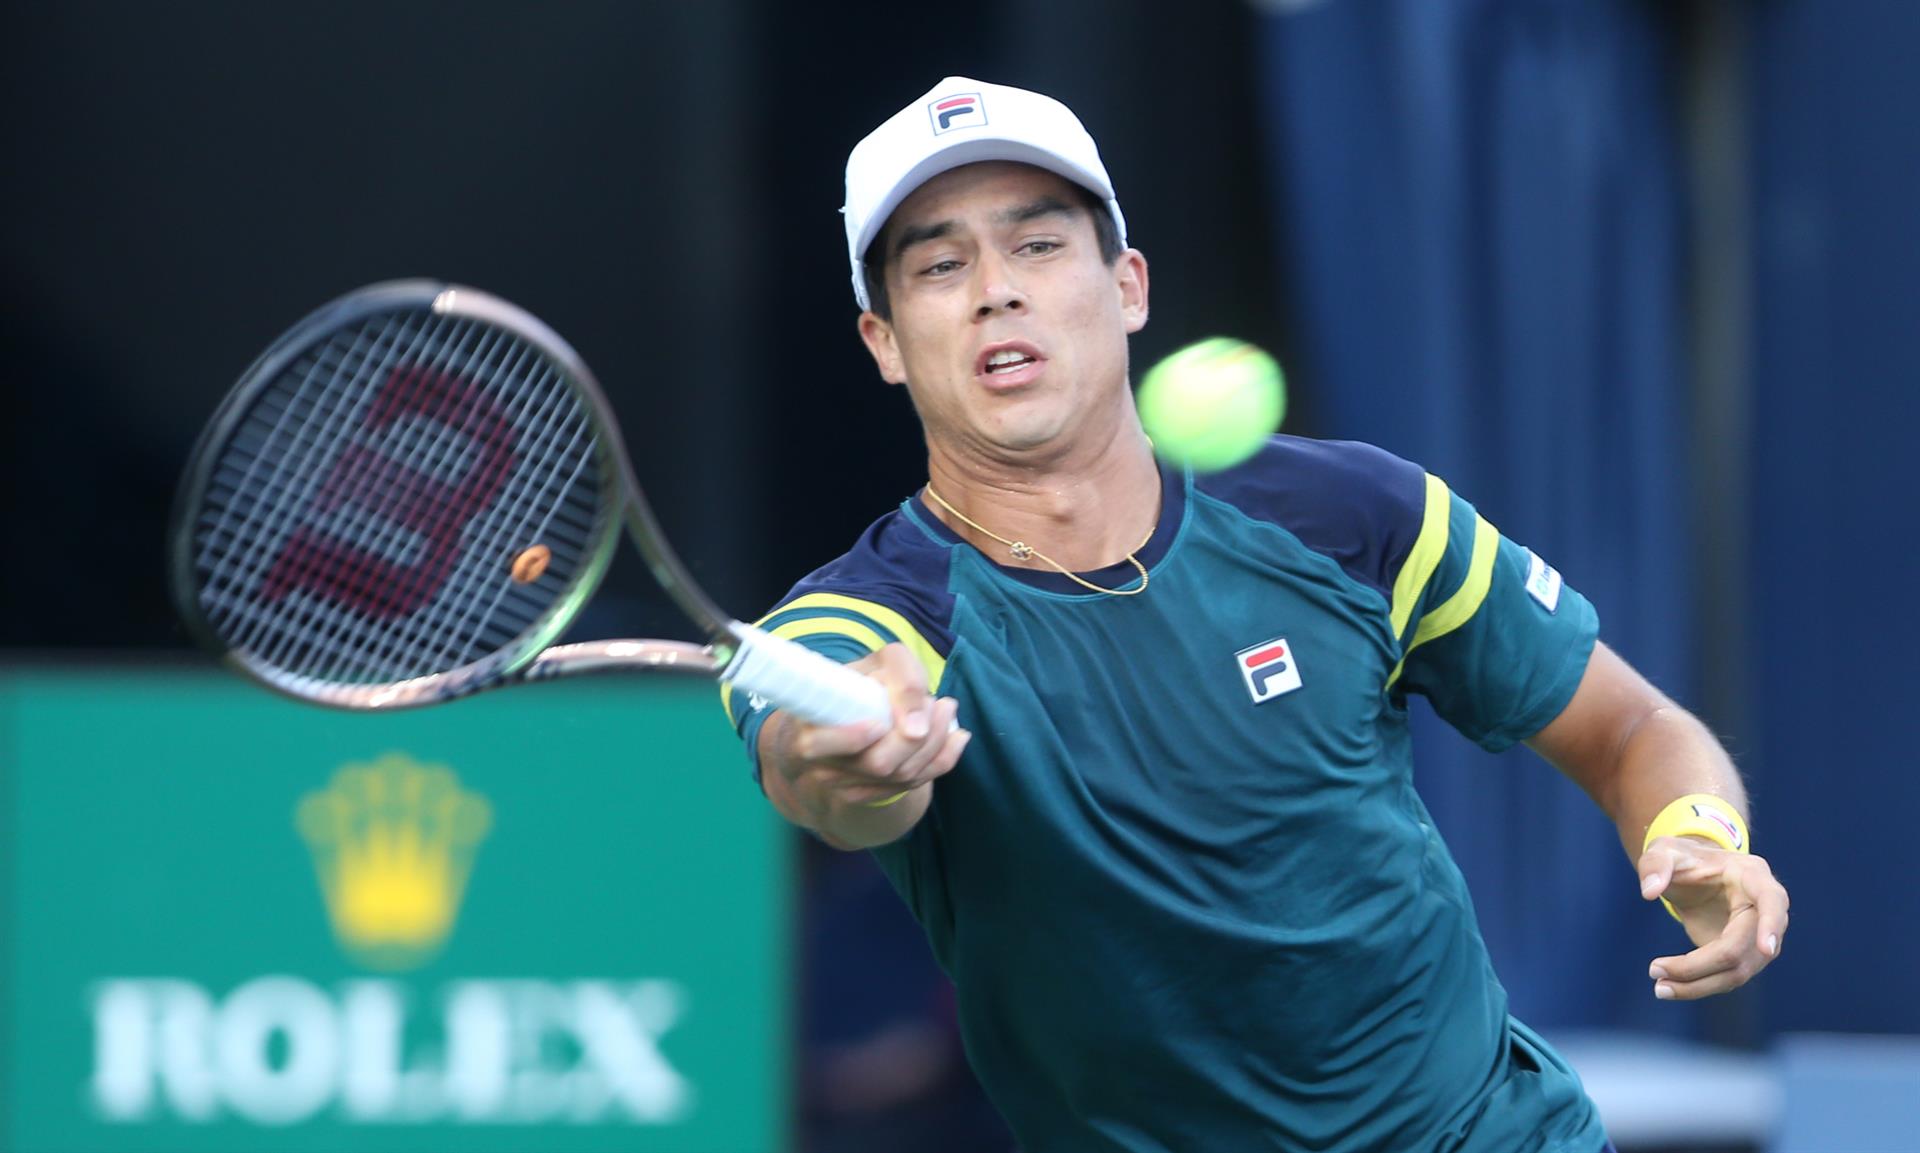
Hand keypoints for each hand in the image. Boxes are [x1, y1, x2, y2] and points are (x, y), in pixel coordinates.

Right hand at [766, 643, 969, 812]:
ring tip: (946, 709)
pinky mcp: (876, 797)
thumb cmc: (859, 684)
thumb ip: (901, 675)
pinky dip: (944, 758)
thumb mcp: (877, 664)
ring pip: (903, 776)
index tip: (878, 724)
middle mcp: (821, 767)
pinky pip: (916, 784)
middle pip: (878, 764)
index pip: (816, 746)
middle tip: (937, 702)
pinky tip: (956, 736)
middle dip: (918, 734)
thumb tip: (918, 723)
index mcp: (806, 730)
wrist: (846, 717)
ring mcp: (848, 788)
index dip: (850, 738)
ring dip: (936, 741)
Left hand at [1638, 836, 1789, 999]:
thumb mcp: (1662, 851)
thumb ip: (1654, 865)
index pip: (1771, 900)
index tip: (1766, 948)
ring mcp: (1757, 936)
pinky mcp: (1744, 954)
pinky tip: (1670, 986)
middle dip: (1700, 965)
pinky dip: (1700, 985)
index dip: (1771, 924)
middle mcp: (1763, 909)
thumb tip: (1649, 891)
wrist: (1691, 872)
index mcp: (1751, 875)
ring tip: (1659, 987)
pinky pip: (1728, 976)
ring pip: (1739, 971)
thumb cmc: (1681, 858)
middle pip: (1743, 948)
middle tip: (1654, 970)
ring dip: (1699, 985)